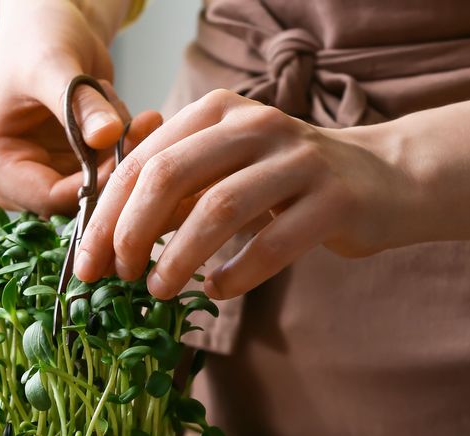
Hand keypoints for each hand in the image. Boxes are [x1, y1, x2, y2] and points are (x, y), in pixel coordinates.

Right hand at [0, 0, 161, 215]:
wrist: (51, 23)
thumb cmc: (37, 38)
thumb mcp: (54, 66)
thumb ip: (78, 104)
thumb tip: (106, 136)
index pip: (46, 197)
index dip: (92, 184)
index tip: (125, 150)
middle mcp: (9, 178)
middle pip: (70, 200)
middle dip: (109, 167)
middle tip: (139, 128)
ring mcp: (39, 174)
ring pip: (94, 190)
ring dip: (118, 154)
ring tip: (123, 109)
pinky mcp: (66, 167)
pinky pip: (104, 174)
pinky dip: (121, 147)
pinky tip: (124, 114)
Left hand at [74, 89, 407, 299]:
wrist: (383, 179)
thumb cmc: (286, 182)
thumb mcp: (224, 173)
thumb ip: (172, 194)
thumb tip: (109, 238)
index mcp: (218, 111)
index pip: (143, 160)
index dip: (106, 214)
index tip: (87, 262)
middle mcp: (256, 124)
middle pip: (171, 176)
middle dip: (131, 232)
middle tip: (117, 276)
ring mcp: (299, 160)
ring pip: (218, 208)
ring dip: (178, 257)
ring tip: (158, 290)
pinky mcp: (334, 200)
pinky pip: (272, 243)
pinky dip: (235, 273)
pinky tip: (215, 291)